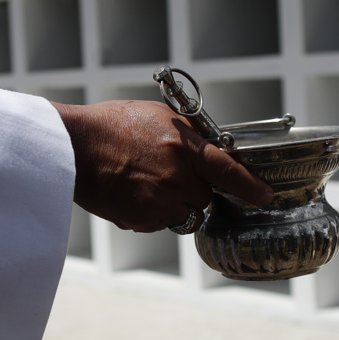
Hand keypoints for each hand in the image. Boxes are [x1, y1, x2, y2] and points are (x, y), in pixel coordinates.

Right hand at [51, 100, 273, 232]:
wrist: (73, 146)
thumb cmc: (113, 124)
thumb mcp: (158, 115)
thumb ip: (190, 132)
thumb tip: (213, 146)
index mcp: (183, 147)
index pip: (228, 171)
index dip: (250, 187)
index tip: (265, 197)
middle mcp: (176, 178)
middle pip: (206, 197)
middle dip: (196, 188)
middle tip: (170, 173)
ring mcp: (158, 203)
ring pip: (186, 214)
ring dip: (177, 203)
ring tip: (149, 183)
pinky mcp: (140, 221)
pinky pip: (161, 223)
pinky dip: (154, 212)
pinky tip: (134, 192)